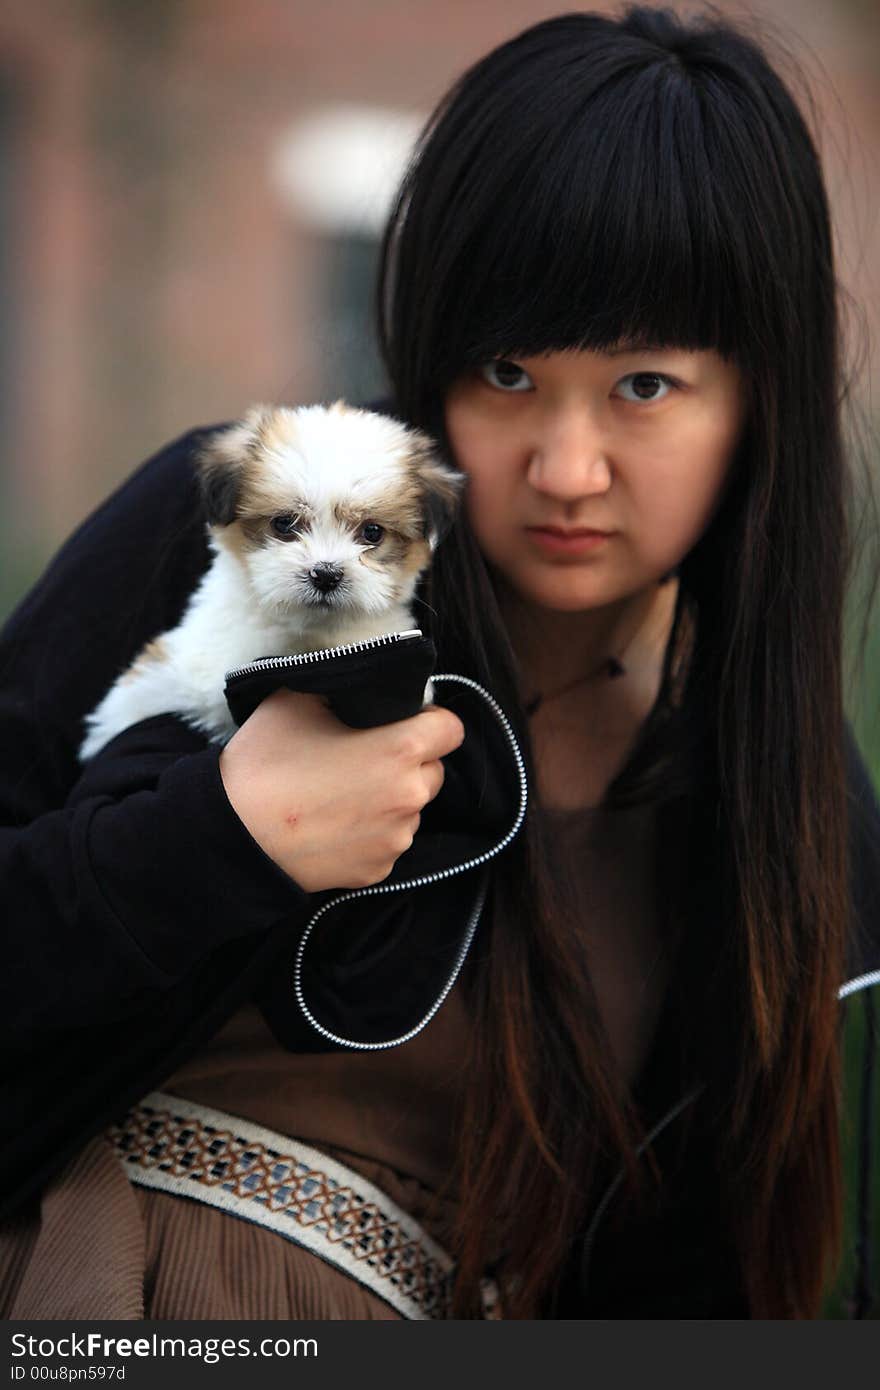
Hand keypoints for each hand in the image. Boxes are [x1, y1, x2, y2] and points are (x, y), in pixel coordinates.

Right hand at [218, 689, 464, 891]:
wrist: (231, 836)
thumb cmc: (265, 763)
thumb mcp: (297, 700)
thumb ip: (344, 693)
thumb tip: (360, 695)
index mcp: (400, 750)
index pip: (451, 729)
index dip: (429, 720)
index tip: (402, 722)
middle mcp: (409, 797)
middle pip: (432, 771)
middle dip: (408, 762)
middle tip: (362, 757)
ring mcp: (395, 839)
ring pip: (409, 809)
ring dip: (389, 799)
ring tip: (341, 795)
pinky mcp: (377, 871)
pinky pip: (387, 842)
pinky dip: (370, 832)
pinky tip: (333, 825)